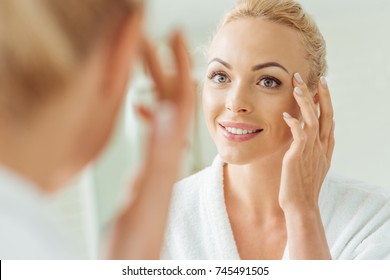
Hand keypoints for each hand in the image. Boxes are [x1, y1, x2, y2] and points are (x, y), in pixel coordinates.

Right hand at [104, 31, 194, 258]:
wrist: (135, 264)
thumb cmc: (136, 243)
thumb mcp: (144, 196)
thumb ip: (159, 157)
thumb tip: (172, 114)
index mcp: (166, 158)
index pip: (180, 103)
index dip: (178, 68)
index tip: (175, 38)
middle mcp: (165, 158)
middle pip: (170, 104)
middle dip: (161, 69)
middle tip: (151, 40)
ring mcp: (158, 165)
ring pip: (164, 117)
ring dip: (157, 88)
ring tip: (147, 65)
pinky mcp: (150, 175)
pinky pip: (157, 137)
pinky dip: (151, 117)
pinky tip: (144, 109)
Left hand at [279, 73, 333, 211]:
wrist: (301, 205)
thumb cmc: (303, 185)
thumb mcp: (315, 163)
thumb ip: (319, 145)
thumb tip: (325, 128)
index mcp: (324, 147)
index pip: (328, 118)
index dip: (326, 101)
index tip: (321, 84)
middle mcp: (320, 147)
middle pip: (324, 116)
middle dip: (320, 95)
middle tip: (313, 77)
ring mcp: (310, 152)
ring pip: (312, 121)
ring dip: (306, 103)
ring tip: (298, 87)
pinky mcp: (297, 157)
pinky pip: (298, 136)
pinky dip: (294, 123)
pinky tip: (286, 114)